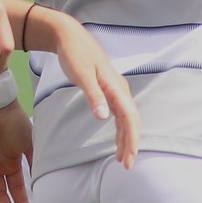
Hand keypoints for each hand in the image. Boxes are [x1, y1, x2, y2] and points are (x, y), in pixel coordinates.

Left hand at [43, 10, 140, 167]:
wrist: (69, 36)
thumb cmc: (74, 54)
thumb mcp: (81, 74)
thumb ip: (93, 95)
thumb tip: (104, 117)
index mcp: (116, 87)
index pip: (130, 118)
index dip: (132, 139)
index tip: (129, 158)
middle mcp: (120, 89)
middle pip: (132, 121)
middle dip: (131, 143)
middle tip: (126, 165)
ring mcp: (116, 90)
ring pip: (127, 119)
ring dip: (126, 138)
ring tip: (122, 159)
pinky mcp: (109, 90)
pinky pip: (120, 113)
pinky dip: (120, 129)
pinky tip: (117, 140)